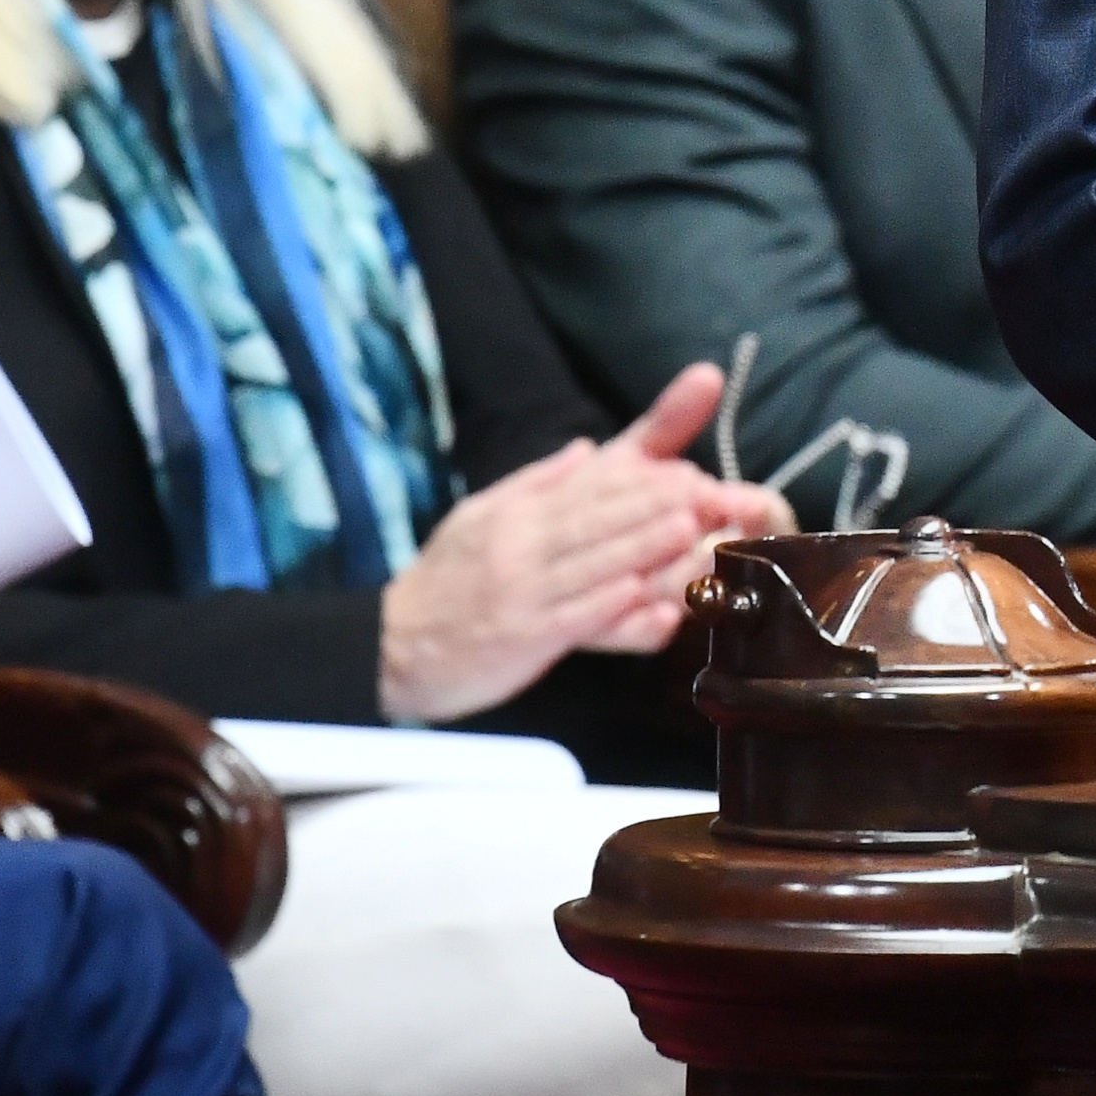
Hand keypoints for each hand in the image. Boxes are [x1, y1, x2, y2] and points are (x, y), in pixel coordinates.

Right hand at [373, 360, 787, 725]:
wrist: (391, 646)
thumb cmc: (441, 583)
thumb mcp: (478, 517)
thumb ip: (534, 484)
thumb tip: (584, 450)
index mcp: (514, 517)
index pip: (584, 492)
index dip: (637, 481)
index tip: (684, 470)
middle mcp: (520, 548)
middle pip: (595, 521)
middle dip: (652, 505)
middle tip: (704, 491)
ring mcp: (523, 593)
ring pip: (591, 564)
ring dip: (642, 546)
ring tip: (687, 529)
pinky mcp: (522, 637)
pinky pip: (572, 617)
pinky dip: (608, 604)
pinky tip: (640, 593)